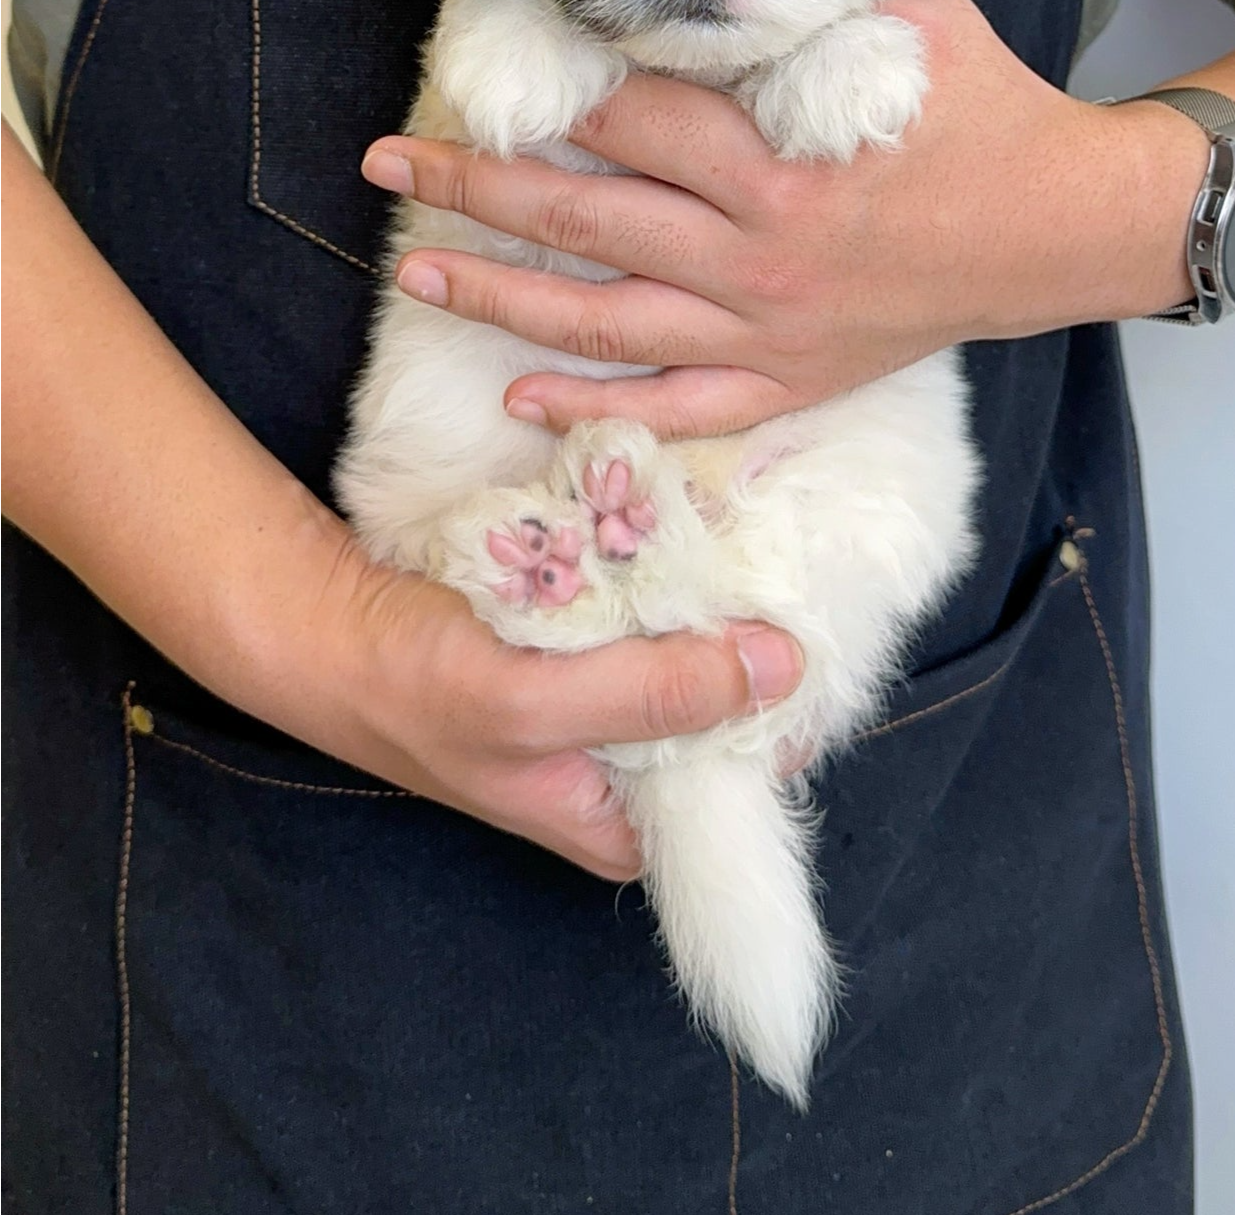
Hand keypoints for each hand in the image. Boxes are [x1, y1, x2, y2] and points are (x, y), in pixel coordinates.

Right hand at [0, 120, 801, 883]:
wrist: (320, 623)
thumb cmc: (414, 689)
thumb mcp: (536, 705)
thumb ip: (654, 695)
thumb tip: (779, 668)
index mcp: (621, 821)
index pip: (741, 784)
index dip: (784, 718)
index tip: (813, 636)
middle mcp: (624, 765)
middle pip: (725, 709)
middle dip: (757, 640)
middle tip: (788, 565)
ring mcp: (606, 694)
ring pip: (693, 646)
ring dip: (717, 592)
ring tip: (753, 531)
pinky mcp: (585, 632)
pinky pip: (652, 600)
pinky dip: (669, 561)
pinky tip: (694, 514)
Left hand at [363, 0, 1207, 439]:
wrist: (1060, 228)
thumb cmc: (983, 112)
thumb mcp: (912, 15)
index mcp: (778, 160)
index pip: (628, 119)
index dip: (541, 93)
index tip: (468, 71)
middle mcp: (757, 253)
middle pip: (585, 216)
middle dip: (474, 187)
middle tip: (387, 164)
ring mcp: (766, 330)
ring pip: (605, 322)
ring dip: (501, 296)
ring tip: (414, 271)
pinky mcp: (788, 380)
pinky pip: (677, 407)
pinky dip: (597, 407)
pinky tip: (521, 398)